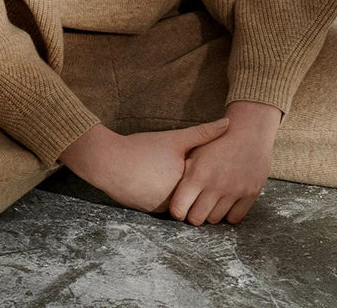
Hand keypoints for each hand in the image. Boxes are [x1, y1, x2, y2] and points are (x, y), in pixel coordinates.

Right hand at [58, 118, 230, 213]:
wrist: (108, 163)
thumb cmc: (142, 148)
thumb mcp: (174, 138)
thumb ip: (202, 133)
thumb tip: (228, 123)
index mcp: (188, 182)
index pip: (209, 184)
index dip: (215, 175)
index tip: (222, 167)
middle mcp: (179, 200)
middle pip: (197, 196)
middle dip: (202, 189)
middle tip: (201, 176)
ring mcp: (164, 209)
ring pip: (182, 203)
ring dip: (184, 194)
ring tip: (181, 178)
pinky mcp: (151, 212)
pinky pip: (167, 206)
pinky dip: (168, 196)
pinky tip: (162, 183)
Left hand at [168, 100, 281, 224]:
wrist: (250, 130)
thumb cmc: (218, 141)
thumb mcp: (196, 149)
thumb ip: (183, 171)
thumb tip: (166, 190)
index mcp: (197, 173)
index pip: (179, 209)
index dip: (177, 210)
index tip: (180, 206)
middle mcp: (215, 185)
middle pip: (196, 219)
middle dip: (193, 214)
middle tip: (195, 205)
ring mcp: (234, 190)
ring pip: (215, 220)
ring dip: (211, 213)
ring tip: (210, 201)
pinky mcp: (250, 194)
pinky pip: (234, 218)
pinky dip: (228, 213)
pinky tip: (225, 201)